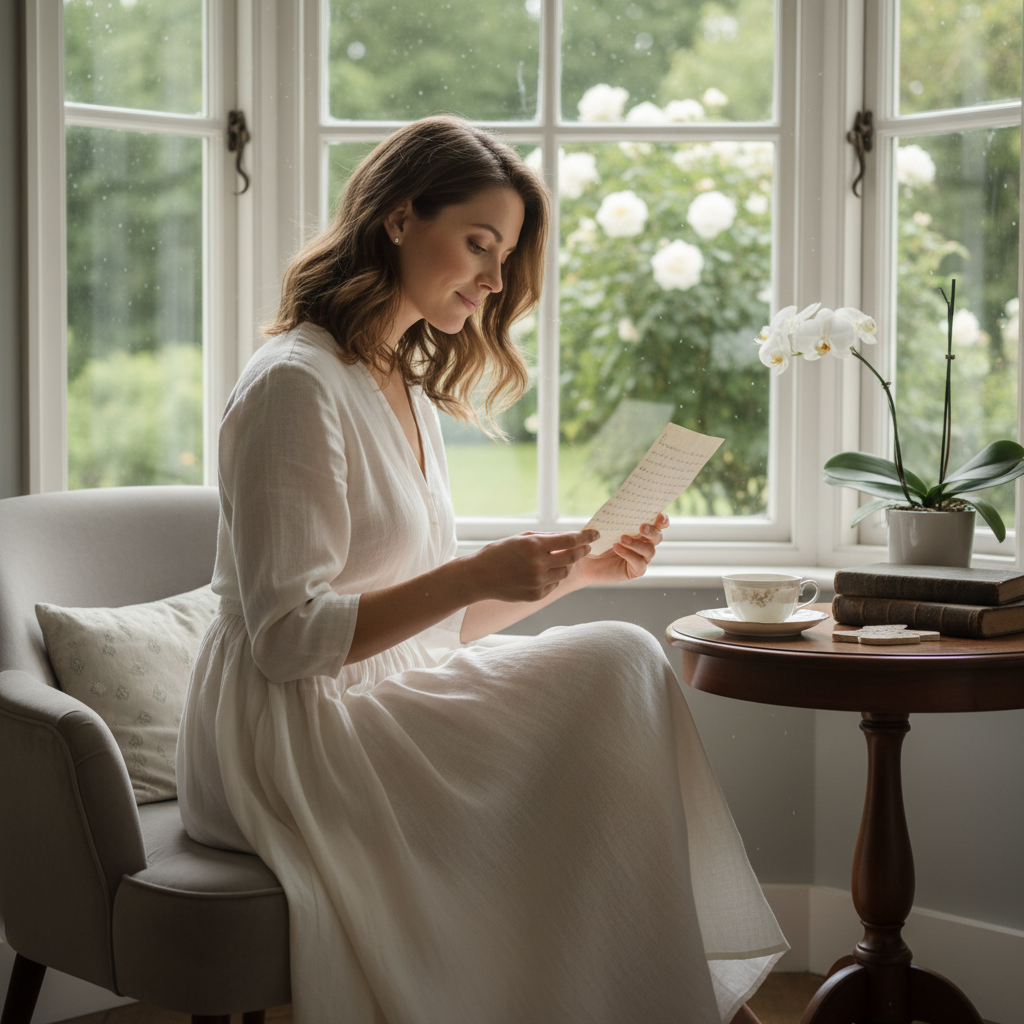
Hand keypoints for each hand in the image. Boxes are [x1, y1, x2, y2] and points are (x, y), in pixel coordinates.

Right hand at [469, 529, 598, 602]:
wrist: (478, 577)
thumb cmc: (499, 553)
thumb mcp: (521, 538)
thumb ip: (547, 538)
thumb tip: (570, 537)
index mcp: (534, 546)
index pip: (569, 540)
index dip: (585, 537)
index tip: (595, 534)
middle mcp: (538, 565)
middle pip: (572, 557)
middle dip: (581, 550)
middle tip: (585, 547)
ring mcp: (537, 582)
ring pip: (564, 572)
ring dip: (564, 565)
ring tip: (552, 561)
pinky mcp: (535, 596)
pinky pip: (553, 584)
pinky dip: (551, 578)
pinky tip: (538, 574)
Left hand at [572, 513, 667, 586]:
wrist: (584, 560)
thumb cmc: (595, 540)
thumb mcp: (603, 526)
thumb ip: (614, 518)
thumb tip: (617, 506)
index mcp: (641, 530)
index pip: (658, 524)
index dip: (662, 520)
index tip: (659, 516)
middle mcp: (645, 544)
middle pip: (658, 537)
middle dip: (652, 531)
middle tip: (642, 527)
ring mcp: (642, 558)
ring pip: (649, 550)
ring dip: (637, 543)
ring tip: (622, 538)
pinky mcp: (636, 570)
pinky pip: (638, 563)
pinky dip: (628, 554)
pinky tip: (617, 548)